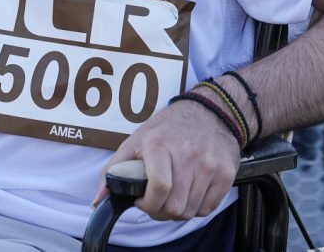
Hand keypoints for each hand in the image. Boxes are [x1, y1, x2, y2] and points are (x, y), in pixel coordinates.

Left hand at [94, 98, 239, 220]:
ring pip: (190, 211)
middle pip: (174, 207)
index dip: (147, 204)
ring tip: (174, 194)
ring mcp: (209, 165)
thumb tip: (98, 200)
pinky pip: (208, 208)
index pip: (157, 190)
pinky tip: (191, 191)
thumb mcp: (136, 140)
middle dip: (161, 211)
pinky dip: (197, 207)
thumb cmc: (169, 128)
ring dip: (179, 210)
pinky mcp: (226, 173)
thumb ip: (114, 170)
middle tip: (158, 200)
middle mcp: (187, 155)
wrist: (211, 111)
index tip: (142, 200)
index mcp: (159, 145)